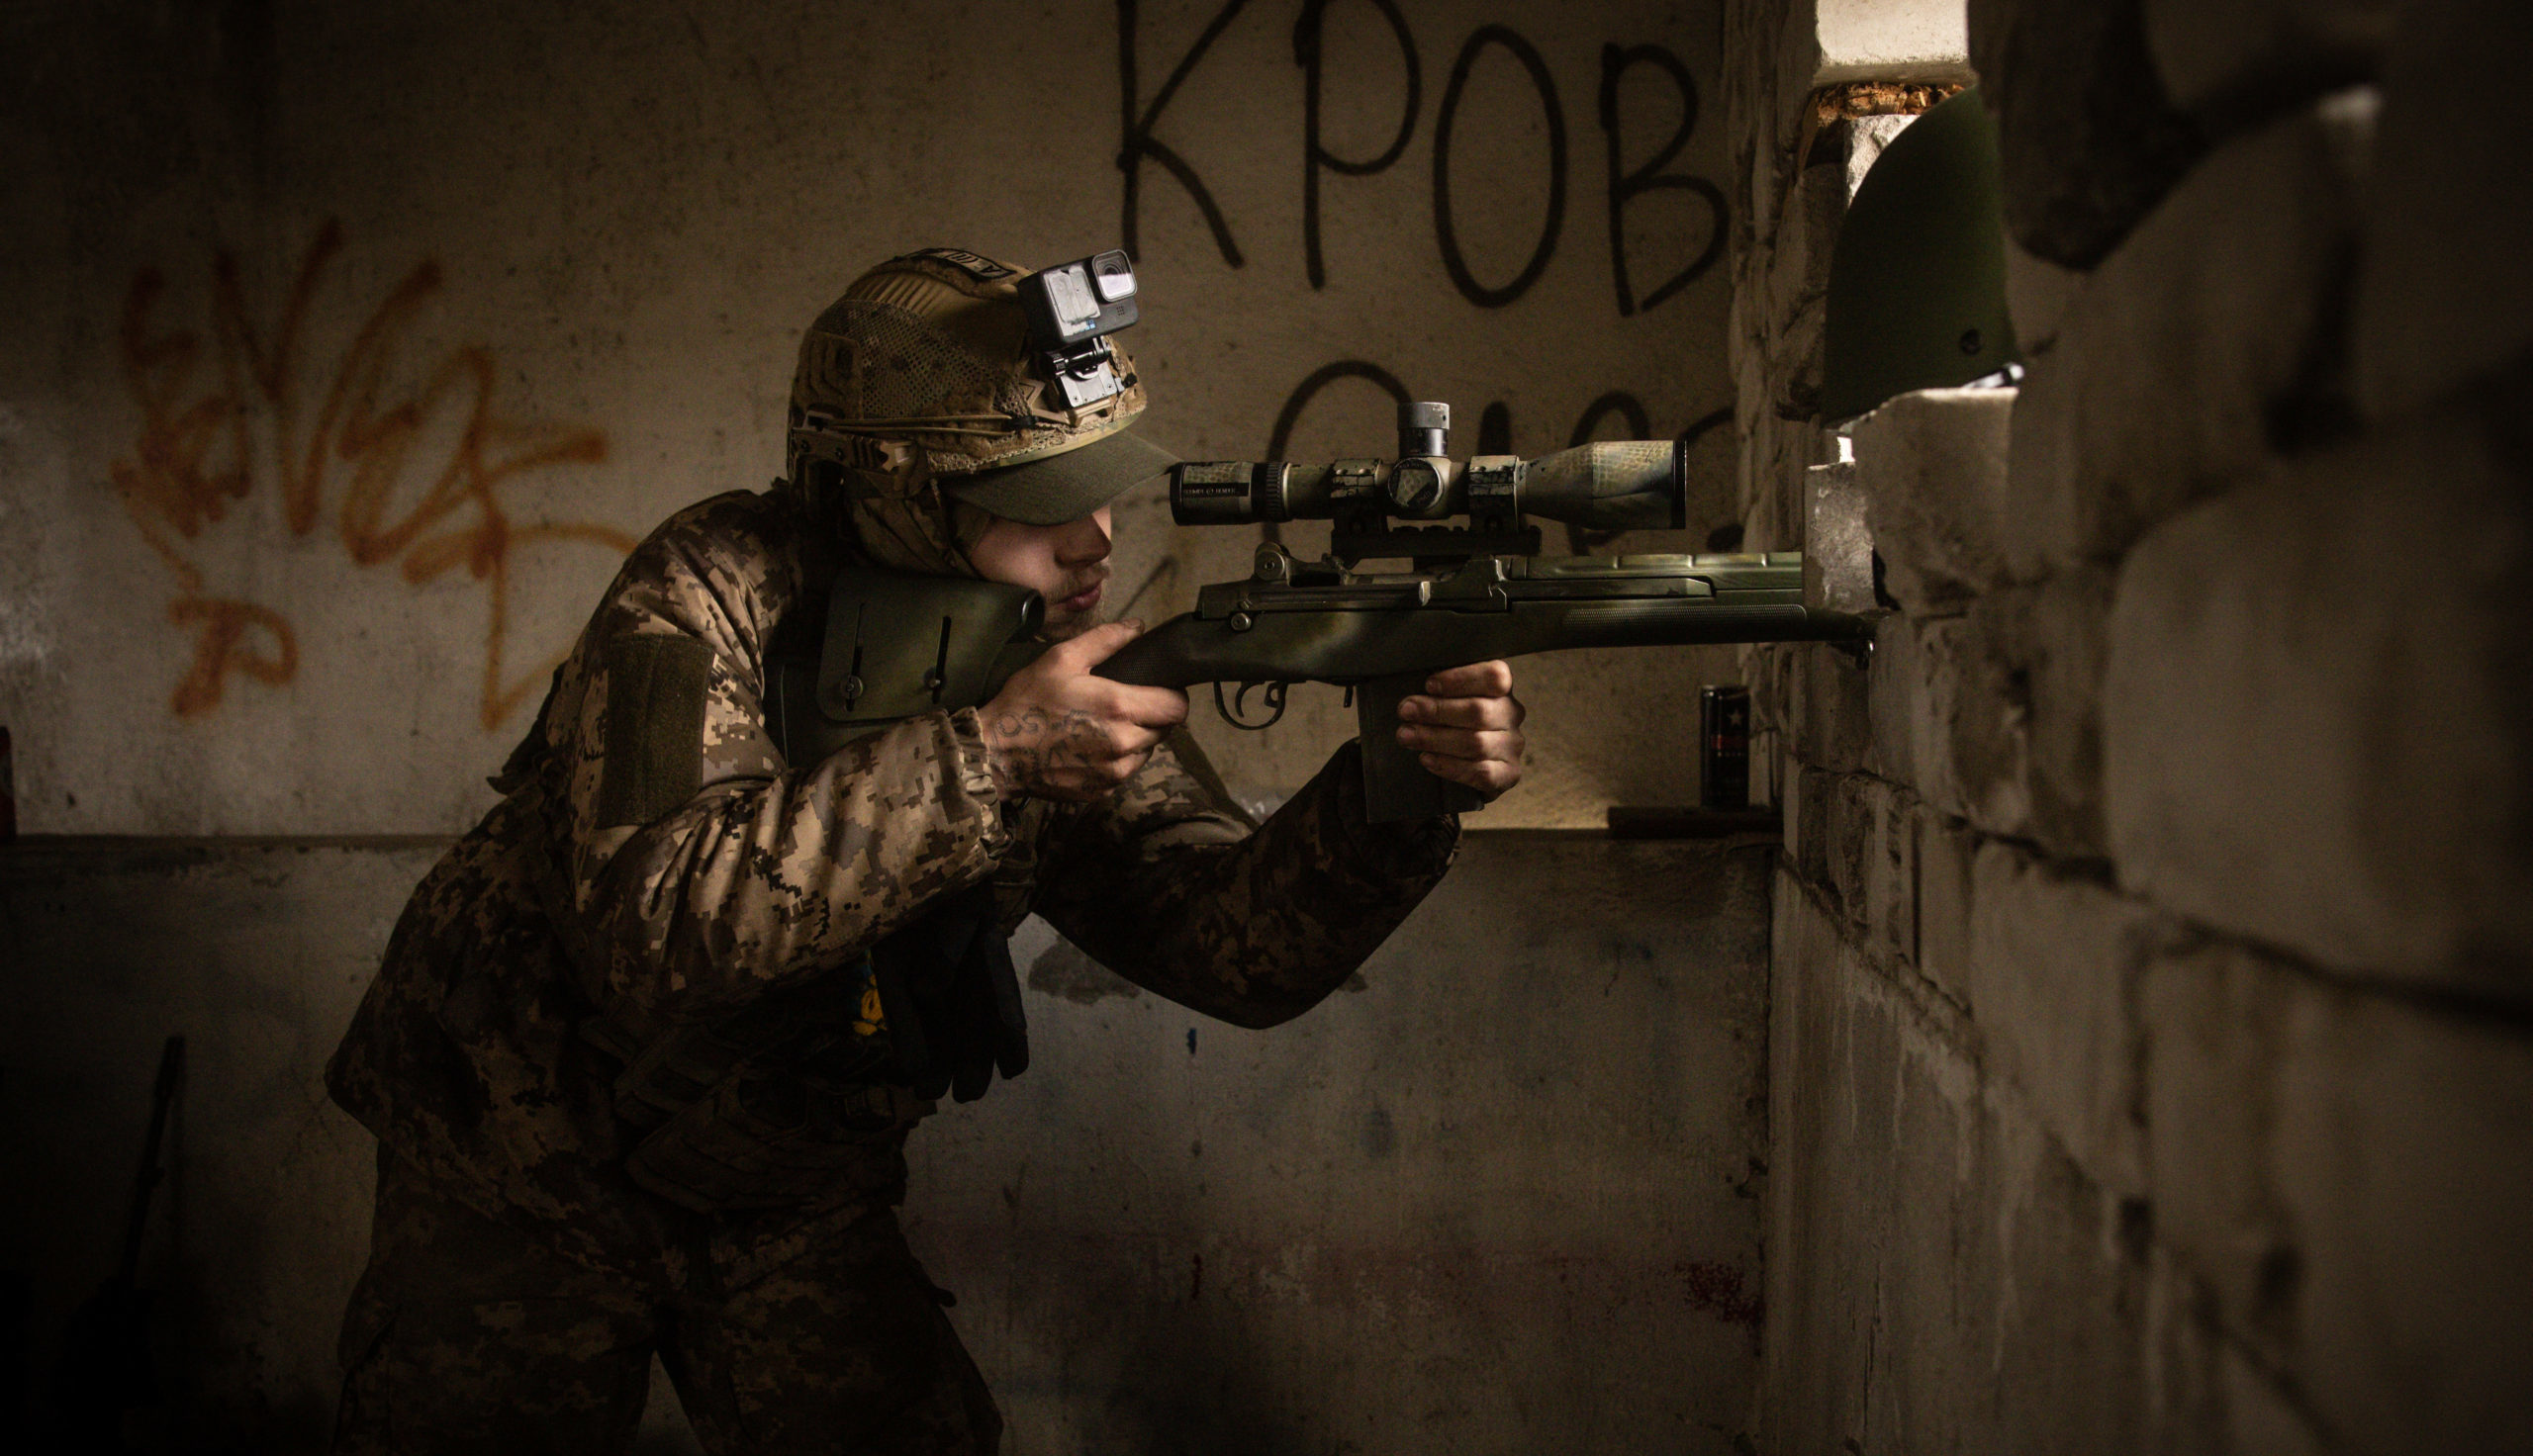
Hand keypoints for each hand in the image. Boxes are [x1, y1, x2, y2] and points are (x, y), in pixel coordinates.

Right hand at [978, 620, 1188, 801]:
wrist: (997, 752)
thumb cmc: (1027, 702)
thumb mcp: (1061, 659)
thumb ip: (1104, 640)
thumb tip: (1137, 628)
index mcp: (1119, 708)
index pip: (1177, 707)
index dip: (1172, 695)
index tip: (1158, 690)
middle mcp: (1124, 744)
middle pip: (1165, 730)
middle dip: (1151, 715)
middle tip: (1123, 704)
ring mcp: (1114, 772)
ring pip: (1146, 752)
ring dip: (1135, 738)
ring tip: (1104, 726)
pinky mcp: (1102, 791)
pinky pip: (1124, 772)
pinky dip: (1116, 759)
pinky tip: (1090, 747)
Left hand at [1395, 660, 1525, 799]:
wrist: (1465, 765)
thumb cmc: (1450, 723)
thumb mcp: (1447, 699)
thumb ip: (1437, 693)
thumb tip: (1411, 702)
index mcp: (1501, 689)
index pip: (1494, 676)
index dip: (1461, 679)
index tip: (1429, 685)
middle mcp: (1512, 714)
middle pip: (1478, 711)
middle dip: (1437, 711)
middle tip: (1406, 711)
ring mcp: (1512, 745)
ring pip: (1476, 743)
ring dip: (1435, 739)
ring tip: (1406, 736)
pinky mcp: (1509, 773)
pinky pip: (1480, 772)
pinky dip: (1449, 766)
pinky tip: (1427, 759)